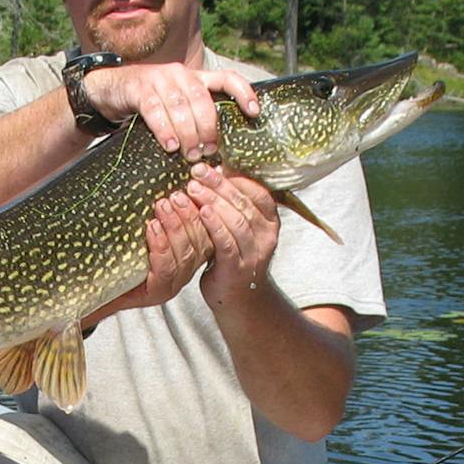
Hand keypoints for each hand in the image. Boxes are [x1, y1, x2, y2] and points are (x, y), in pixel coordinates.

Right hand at [81, 62, 258, 159]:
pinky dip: (164, 129)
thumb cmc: (148, 104)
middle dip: (208, 128)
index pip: (226, 78)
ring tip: (190, 155)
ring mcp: (159, 79)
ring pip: (180, 106)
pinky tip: (169, 146)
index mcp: (195, 78)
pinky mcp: (139, 88)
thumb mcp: (175, 106)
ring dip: (188, 133)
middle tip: (208, 152)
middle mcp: (180, 74)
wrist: (110, 89)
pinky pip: (155, 110)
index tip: (254, 113)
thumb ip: (194, 118)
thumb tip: (215, 152)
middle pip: (202, 99)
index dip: (243, 93)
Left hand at [100, 189, 212, 316]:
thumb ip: (158, 214)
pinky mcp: (157, 293)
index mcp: (186, 255)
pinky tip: (153, 228)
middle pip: (199, 243)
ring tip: (162, 206)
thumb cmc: (117, 257)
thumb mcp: (141, 229)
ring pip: (185, 254)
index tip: (194, 190)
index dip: (201, 211)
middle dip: (188, 216)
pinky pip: (166, 269)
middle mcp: (184, 271)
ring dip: (174, 227)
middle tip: (176, 195)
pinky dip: (161, 246)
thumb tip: (167, 184)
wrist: (95, 288)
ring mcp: (172, 284)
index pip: (206, 232)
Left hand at [185, 164, 279, 308]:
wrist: (239, 298)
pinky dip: (214, 224)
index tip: (213, 165)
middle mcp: (267, 235)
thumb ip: (234, 205)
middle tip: (197, 171)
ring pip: (236, 220)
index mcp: (270, 221)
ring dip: (213, 201)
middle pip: (243, 203)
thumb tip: (215, 171)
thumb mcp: (240, 228)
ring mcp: (254, 253)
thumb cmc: (234, 256)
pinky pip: (226, 241)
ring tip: (193, 188)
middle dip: (218, 184)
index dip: (234, 177)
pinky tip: (201, 211)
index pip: (257, 191)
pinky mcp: (237, 267)